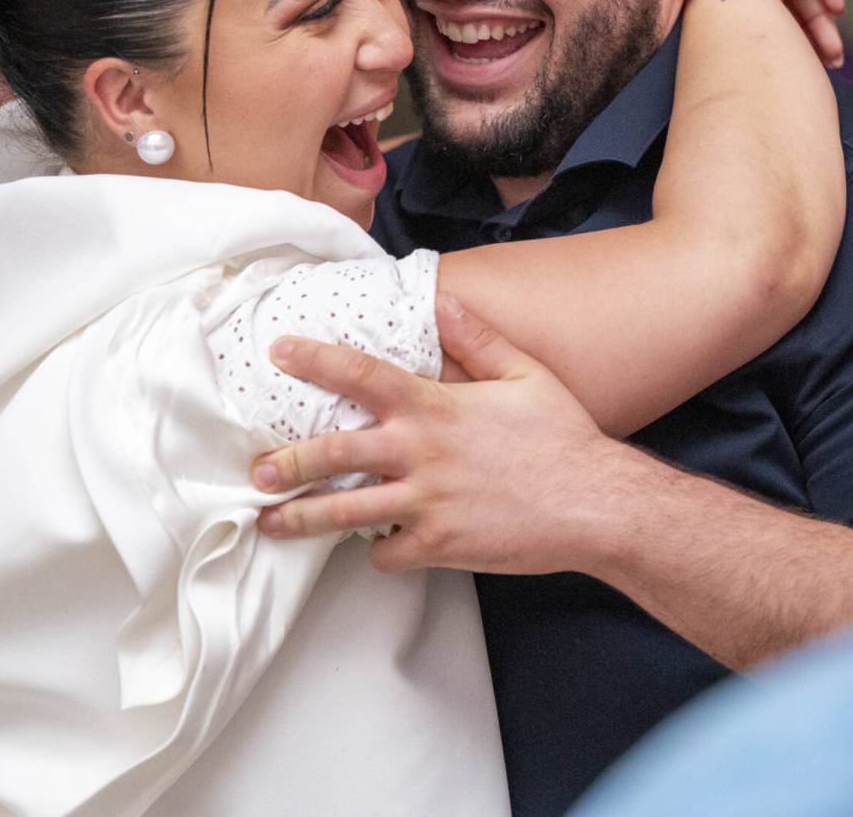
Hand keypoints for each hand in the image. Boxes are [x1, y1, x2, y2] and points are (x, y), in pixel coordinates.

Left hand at [251, 292, 621, 574]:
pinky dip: (378, 551)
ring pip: (345, 513)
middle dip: (287, 462)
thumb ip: (476, 337)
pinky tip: (376, 545)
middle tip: (256, 469)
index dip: (316, 360)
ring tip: (269, 523)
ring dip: (302, 519)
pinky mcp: (440, 547)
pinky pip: (388, 554)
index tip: (279, 351)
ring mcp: (426, 505)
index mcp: (434, 408)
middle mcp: (420, 455)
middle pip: (333, 455)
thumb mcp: (524, 373)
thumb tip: (441, 299)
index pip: (361, 376)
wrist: (596, 505)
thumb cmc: (562, 436)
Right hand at [716, 0, 845, 67]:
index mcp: (722, 1)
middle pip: (786, 6)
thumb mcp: (750, 53)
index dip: (789, 39)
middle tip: (830, 62)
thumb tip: (790, 76)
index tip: (807, 61)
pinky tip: (836, 10)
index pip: (764, 18)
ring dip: (822, 22)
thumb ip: (766, 55)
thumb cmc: (732, 43)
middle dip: (811, 36)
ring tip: (834, 52)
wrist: (726, 12)